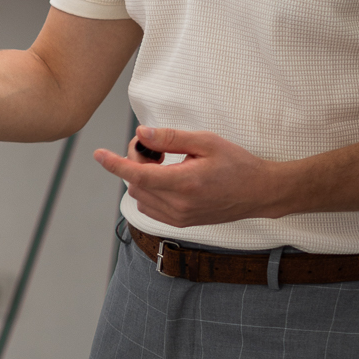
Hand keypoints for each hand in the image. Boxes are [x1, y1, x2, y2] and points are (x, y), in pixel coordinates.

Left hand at [93, 124, 275, 227]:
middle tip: (152, 146)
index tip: (98, 154)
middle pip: (137, 184)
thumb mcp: (206, 142)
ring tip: (162, 162)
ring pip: (141, 198)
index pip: (139, 174)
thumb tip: (141, 134)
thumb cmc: (237, 163)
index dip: (115, 164)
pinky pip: (152, 209)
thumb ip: (171, 138)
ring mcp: (180, 218)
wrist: (260, 192)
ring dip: (141, 179)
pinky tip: (166, 179)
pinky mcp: (182, 224)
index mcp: (185, 183)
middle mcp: (179, 205)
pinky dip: (149, 193)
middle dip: (134, 163)